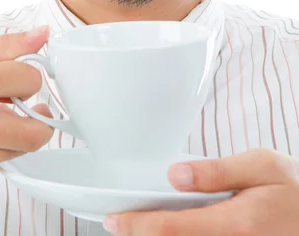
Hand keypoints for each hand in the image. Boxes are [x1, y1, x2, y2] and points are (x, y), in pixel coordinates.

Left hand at [103, 149, 298, 234]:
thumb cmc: (295, 188)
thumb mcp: (262, 165)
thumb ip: (217, 171)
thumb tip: (175, 175)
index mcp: (235, 223)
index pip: (171, 228)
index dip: (137, 226)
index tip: (114, 220)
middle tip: (120, 224)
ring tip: (142, 227)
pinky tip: (176, 228)